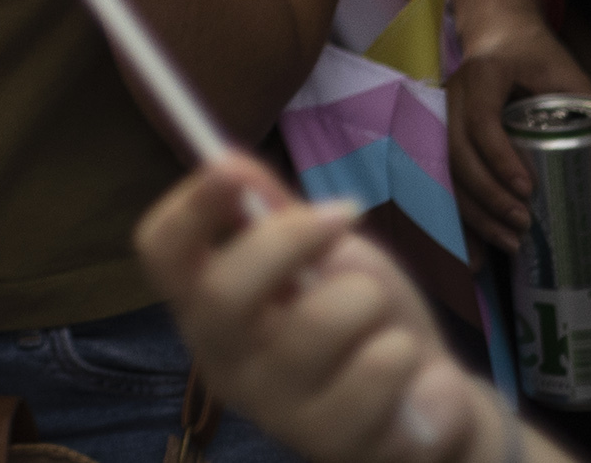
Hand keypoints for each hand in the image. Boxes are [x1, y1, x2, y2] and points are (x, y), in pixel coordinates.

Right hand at [139, 158, 510, 462]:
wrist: (428, 398)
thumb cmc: (358, 315)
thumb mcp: (320, 253)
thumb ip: (275, 213)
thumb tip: (224, 156)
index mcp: (208, 307)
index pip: (162, 255)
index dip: (188, 207)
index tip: (231, 168)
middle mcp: (226, 364)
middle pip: (224, 292)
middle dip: (292, 239)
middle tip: (347, 214)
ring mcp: (279, 413)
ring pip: (320, 322)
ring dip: (370, 296)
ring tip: (381, 315)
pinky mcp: (337, 445)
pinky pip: (379, 369)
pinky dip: (409, 350)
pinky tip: (409, 369)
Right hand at [447, 17, 590, 250]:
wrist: (498, 32)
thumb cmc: (538, 56)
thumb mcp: (575, 77)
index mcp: (484, 76)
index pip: (481, 119)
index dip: (498, 156)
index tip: (526, 188)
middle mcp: (454, 96)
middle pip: (458, 154)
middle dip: (487, 195)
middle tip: (523, 223)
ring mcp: (444, 117)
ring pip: (447, 172)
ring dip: (474, 213)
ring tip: (510, 242)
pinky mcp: (444, 137)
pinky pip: (446, 181)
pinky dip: (460, 219)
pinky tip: (474, 254)